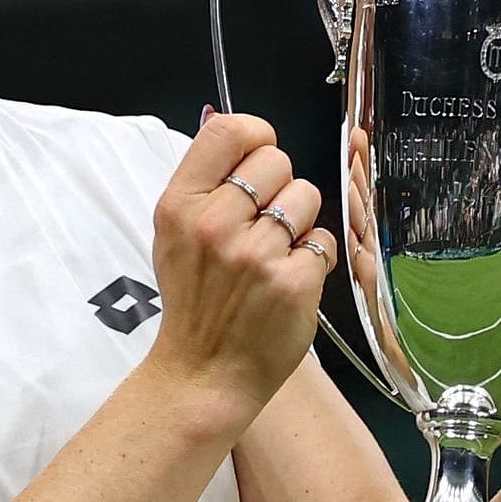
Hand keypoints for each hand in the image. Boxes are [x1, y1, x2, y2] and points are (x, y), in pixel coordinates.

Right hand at [147, 110, 333, 415]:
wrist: (204, 372)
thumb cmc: (194, 301)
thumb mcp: (174, 235)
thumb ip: (204, 183)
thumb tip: (238, 129)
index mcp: (179, 205)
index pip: (228, 130)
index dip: (255, 136)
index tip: (259, 157)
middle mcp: (214, 224)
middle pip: (276, 160)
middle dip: (279, 187)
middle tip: (263, 223)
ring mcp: (255, 254)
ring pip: (307, 197)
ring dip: (301, 222)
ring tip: (277, 252)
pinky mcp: (293, 281)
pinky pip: (326, 240)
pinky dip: (316, 258)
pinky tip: (291, 278)